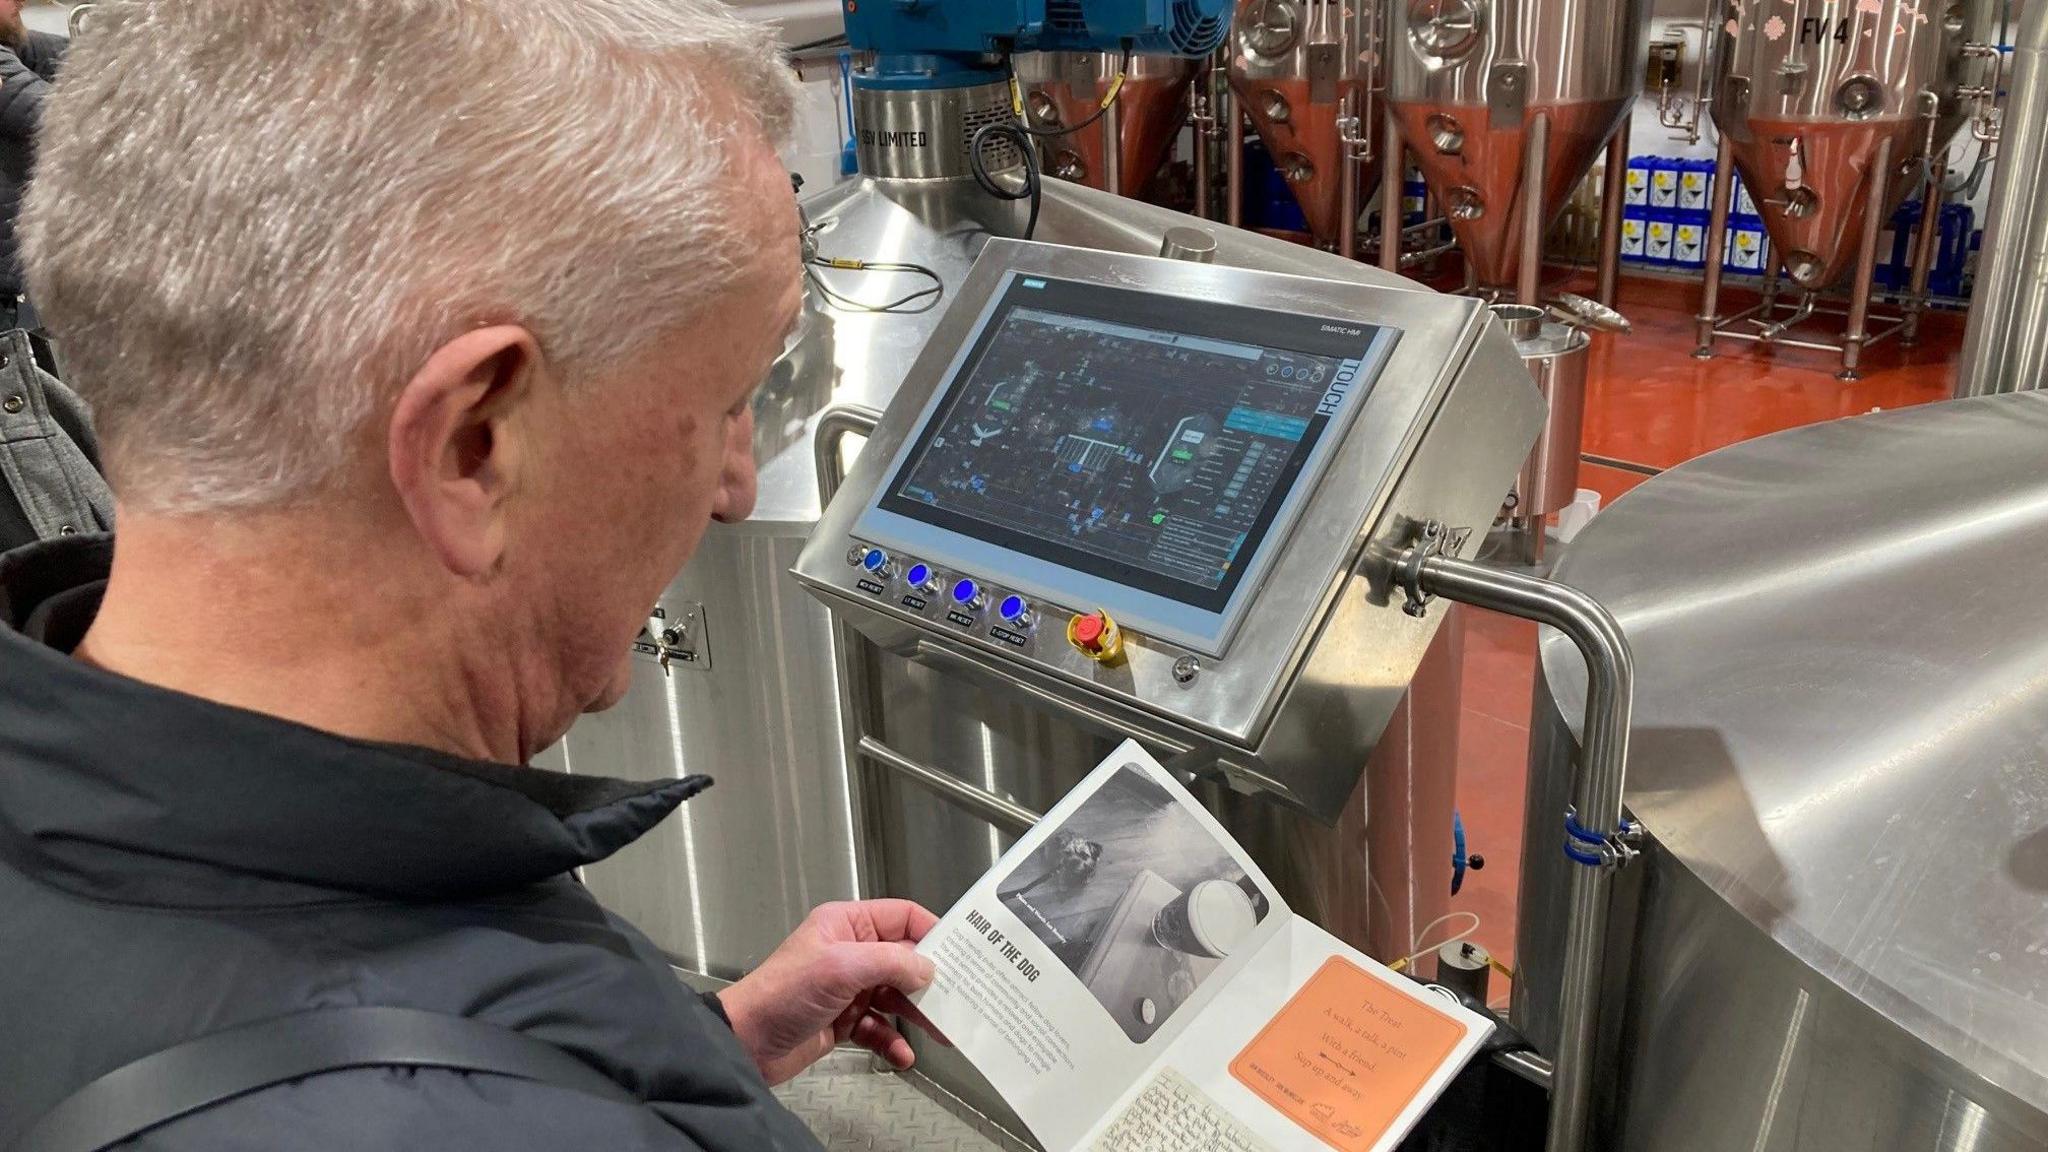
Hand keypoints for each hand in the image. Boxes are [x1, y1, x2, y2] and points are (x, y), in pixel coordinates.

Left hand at [718, 900, 945, 1085]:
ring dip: (917, 1015)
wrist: (746, 1043)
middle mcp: (849, 952)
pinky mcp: (843, 1019)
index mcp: (846, 925)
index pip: (902, 917)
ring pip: (896, 996)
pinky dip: (893, 1040)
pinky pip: (879, 1026)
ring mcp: (847, 987)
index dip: (932, 932)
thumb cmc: (780, 994)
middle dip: (930, 981)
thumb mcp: (840, 968)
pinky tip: (902, 1053)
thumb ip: (890, 963)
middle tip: (957, 997)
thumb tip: (927, 968)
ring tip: (940, 1031)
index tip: (960, 952)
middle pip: (904, 960)